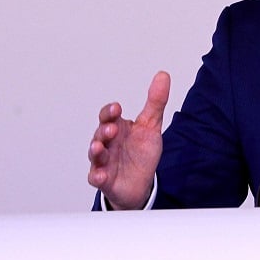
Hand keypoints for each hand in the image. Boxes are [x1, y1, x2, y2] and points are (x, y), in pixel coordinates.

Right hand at [88, 71, 169, 209]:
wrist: (141, 184)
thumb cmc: (141, 153)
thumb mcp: (151, 126)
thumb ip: (155, 102)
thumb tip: (163, 75)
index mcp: (117, 127)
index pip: (108, 115)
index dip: (110, 111)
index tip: (117, 108)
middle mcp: (107, 143)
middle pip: (100, 133)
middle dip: (104, 130)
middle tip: (111, 129)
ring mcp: (103, 161)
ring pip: (95, 154)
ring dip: (96, 150)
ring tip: (98, 147)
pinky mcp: (104, 180)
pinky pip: (96, 177)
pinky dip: (97, 176)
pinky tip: (100, 175)